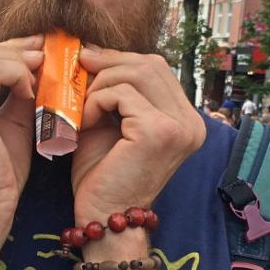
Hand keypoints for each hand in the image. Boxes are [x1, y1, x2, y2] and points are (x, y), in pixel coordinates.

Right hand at [0, 36, 42, 230]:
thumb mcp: (3, 120)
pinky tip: (29, 93)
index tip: (33, 51)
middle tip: (40, 61)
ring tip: (34, 80)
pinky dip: (16, 74)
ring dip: (14, 62)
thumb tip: (35, 58)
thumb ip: (11, 89)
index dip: (1, 47)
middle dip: (9, 50)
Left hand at [71, 48, 204, 221]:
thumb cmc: (104, 176)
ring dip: (100, 85)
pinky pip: (121, 93)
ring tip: (81, 109)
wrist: (104, 219)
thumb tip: (93, 51)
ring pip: (136, 73)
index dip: (120, 59)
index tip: (88, 61)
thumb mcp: (112, 123)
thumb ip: (113, 91)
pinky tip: (84, 124)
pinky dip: (95, 102)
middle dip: (109, 63)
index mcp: (186, 120)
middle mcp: (191, 122)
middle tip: (78, 69)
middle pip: (150, 64)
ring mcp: (179, 127)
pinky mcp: (158, 132)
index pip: (157, 68)